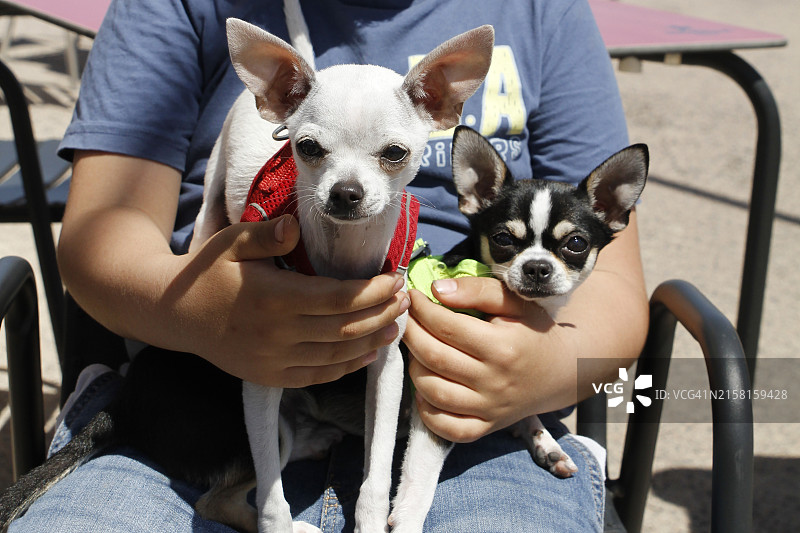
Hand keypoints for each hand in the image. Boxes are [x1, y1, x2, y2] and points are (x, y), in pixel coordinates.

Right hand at [164, 214, 410, 387]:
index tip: (394, 278)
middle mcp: (276, 334)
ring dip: (371, 342)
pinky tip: (367, 354)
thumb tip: (296, 226)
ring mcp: (273, 360)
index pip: (338, 298)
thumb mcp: (231, 243)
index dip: (372, 291)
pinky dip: (346, 367)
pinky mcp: (269, 376)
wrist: (174, 315)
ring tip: (396, 326)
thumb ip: (267, 235)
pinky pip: (317, 376)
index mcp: (273, 298)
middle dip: (381, 314)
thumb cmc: (207, 272)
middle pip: (344, 328)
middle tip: (404, 300)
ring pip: (336, 355)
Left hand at [404, 276, 563, 442]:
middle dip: (411, 334)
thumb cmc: (534, 330)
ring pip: (434, 392)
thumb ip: (477, 290)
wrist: (561, 370)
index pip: (447, 327)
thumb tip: (436, 289)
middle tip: (406, 320)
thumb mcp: (513, 301)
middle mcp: (494, 381)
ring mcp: (489, 408)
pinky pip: (446, 427)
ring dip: (414, 368)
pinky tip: (425, 387)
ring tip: (416, 349)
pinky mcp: (486, 427)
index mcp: (502, 347)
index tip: (413, 297)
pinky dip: (426, 409)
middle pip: (435, 358)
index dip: (422, 309)